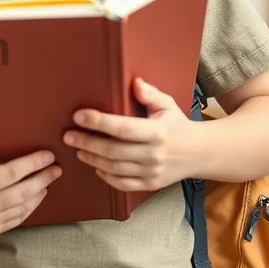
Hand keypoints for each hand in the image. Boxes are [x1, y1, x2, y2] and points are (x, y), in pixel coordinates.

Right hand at [0, 128, 61, 236]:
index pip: (11, 174)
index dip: (32, 164)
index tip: (47, 156)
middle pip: (22, 192)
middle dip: (42, 178)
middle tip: (56, 168)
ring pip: (23, 207)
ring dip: (39, 193)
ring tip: (50, 180)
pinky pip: (17, 219)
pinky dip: (30, 208)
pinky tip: (37, 196)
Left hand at [64, 78, 199, 191]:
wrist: (199, 153)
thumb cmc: (177, 125)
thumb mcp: (167, 105)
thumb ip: (150, 94)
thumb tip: (135, 83)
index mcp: (157, 132)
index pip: (122, 128)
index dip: (98, 122)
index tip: (79, 116)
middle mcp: (154, 154)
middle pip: (113, 151)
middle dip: (87, 143)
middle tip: (68, 135)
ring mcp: (152, 172)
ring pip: (115, 168)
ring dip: (92, 159)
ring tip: (78, 149)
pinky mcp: (151, 184)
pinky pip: (123, 184)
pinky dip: (106, 177)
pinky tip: (95, 166)